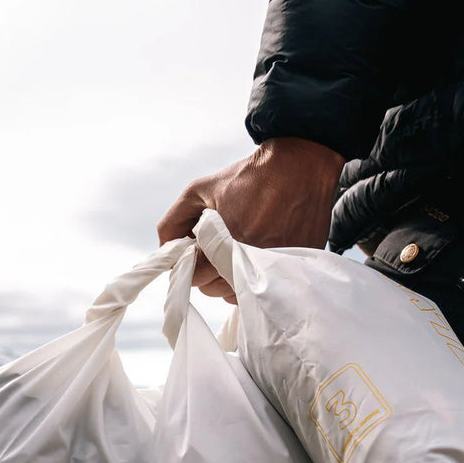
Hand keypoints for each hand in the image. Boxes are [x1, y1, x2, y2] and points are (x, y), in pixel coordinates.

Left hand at [156, 137, 344, 300]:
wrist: (298, 168)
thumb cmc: (246, 178)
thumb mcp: (197, 190)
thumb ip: (171, 222)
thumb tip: (164, 251)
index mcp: (224, 242)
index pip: (193, 275)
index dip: (188, 262)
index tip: (194, 249)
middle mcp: (250, 260)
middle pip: (213, 289)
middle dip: (206, 270)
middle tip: (214, 247)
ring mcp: (273, 267)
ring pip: (235, 294)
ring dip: (228, 278)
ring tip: (235, 251)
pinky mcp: (291, 268)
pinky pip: (261, 292)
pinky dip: (251, 281)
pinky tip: (252, 259)